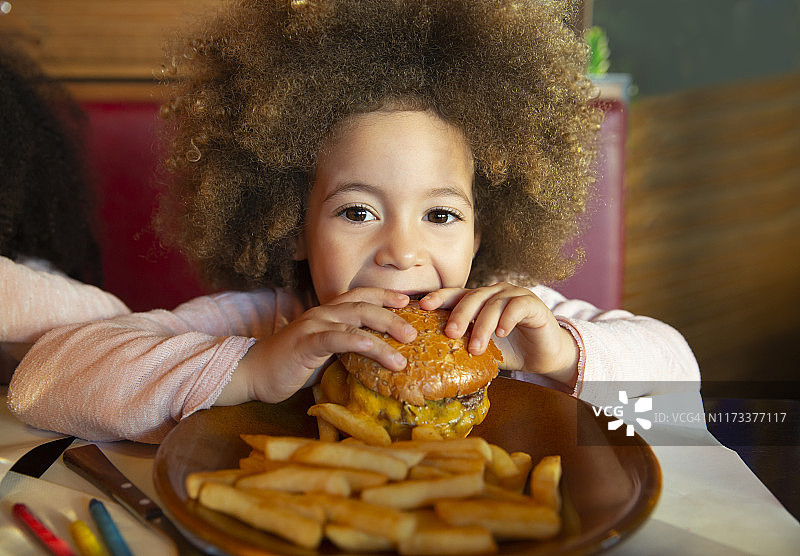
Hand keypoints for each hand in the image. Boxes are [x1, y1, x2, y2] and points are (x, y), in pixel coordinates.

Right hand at [217, 288, 416, 404]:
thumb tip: (375, 357)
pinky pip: (336, 338)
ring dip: (384, 330)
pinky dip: (359, 341)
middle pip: (364, 305)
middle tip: (415, 331)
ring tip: (405, 347)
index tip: (409, 301)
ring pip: (355, 319)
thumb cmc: (290, 366)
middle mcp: (322, 313)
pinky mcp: (306, 343)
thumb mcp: (323, 354)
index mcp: (327, 313)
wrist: (253, 373)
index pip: (361, 296)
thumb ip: (345, 349)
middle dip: (393, 315)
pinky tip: (376, 349)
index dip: (385, 295)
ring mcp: (313, 325)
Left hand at [419, 283, 578, 386]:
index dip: (440, 297)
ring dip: (483, 326)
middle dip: (459, 315)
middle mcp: (494, 293)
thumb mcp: (482, 348)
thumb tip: (433, 357)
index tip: (423, 306)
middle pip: (472, 297)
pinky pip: (517, 306)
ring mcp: (514, 295)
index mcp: (479, 300)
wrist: (543, 355)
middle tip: (451, 333)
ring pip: (493, 304)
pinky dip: (507, 319)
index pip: (456, 294)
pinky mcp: (532, 303)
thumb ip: (463, 345)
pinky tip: (501, 333)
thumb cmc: (510, 350)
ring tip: (477, 348)